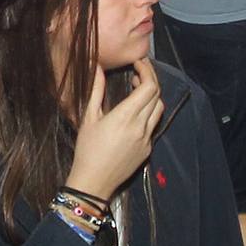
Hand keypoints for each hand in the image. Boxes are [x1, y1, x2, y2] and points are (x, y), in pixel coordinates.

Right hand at [64, 57, 163, 198]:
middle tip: (138, 71)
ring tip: (137, 89)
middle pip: (157, 95)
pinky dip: (149, 112)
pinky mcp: (148, 149)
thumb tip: (97, 67)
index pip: (149, 86)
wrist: (94, 182)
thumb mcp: (88, 118)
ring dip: (152, 95)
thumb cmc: (86, 149)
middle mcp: (141, 126)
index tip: (138, 63)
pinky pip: (154, 125)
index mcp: (126, 116)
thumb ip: (96, 91)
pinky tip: (136, 112)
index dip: (147, 71)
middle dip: (150, 79)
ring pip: (159, 109)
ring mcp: (147, 139)